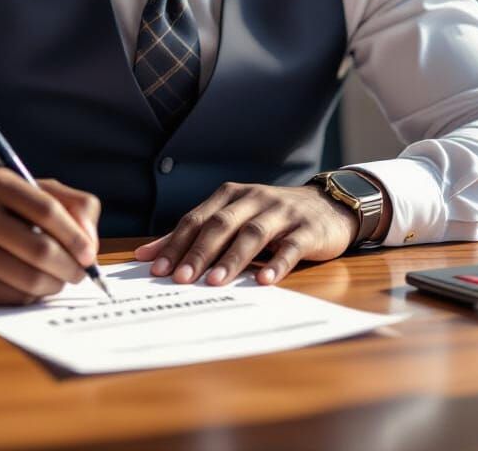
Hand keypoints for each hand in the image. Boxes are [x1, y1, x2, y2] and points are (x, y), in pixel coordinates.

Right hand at [0, 169, 100, 304]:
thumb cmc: (3, 211)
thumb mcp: (35, 193)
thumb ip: (74, 206)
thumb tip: (90, 244)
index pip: (47, 210)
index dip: (76, 236)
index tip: (90, 254)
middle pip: (41, 249)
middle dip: (71, 267)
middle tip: (80, 273)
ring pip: (29, 279)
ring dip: (55, 284)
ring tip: (58, 279)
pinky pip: (12, 298)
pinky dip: (32, 296)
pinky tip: (30, 285)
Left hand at [134, 182, 360, 286]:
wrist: (329, 205)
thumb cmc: (272, 217)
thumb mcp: (235, 218)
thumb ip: (196, 235)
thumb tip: (148, 256)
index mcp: (231, 195)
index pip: (198, 219)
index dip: (176, 242)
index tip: (156, 268)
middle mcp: (254, 199)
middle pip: (222, 224)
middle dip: (199, 252)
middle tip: (181, 278)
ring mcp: (282, 212)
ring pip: (253, 233)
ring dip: (232, 258)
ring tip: (214, 282)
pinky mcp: (308, 229)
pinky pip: (291, 247)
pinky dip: (277, 263)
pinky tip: (264, 281)